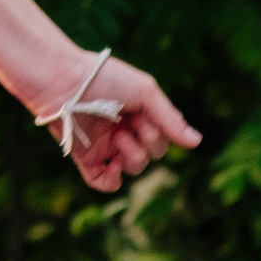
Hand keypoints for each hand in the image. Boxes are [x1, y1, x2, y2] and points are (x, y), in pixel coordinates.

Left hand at [35, 51, 199, 195]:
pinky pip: (103, 182)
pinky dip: (112, 181)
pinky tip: (114, 168)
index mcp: (139, 114)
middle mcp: (124, 131)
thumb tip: (197, 143)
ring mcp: (105, 146)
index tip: (146, 117)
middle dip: (148, 144)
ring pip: (132, 169)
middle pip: (151, 155)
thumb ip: (170, 119)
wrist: (64, 80)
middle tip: (131, 126)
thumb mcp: (145, 93)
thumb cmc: (105, 78)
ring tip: (119, 138)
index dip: (161, 133)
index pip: (163, 138)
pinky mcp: (85, 157)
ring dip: (133, 158)